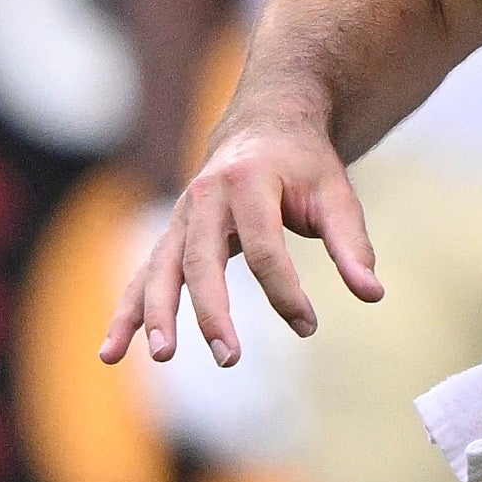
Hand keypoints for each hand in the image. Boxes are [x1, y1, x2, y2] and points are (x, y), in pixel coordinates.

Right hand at [98, 110, 379, 368]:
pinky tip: (111, 352)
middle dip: (212, 313)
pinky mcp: (171, 236)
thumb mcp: (336, 193)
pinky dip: (128, 313)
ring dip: (157, 315)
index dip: (286, 292)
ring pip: (160, 269)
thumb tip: (371, 294)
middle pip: (202, 261)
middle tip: (231, 358)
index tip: (309, 325)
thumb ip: (351, 244)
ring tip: (161, 356)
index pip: (264, 248)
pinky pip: (143, 277)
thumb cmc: (304, 164)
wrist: (264, 122)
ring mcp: (181, 217)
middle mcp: (205, 196)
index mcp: (248, 181)